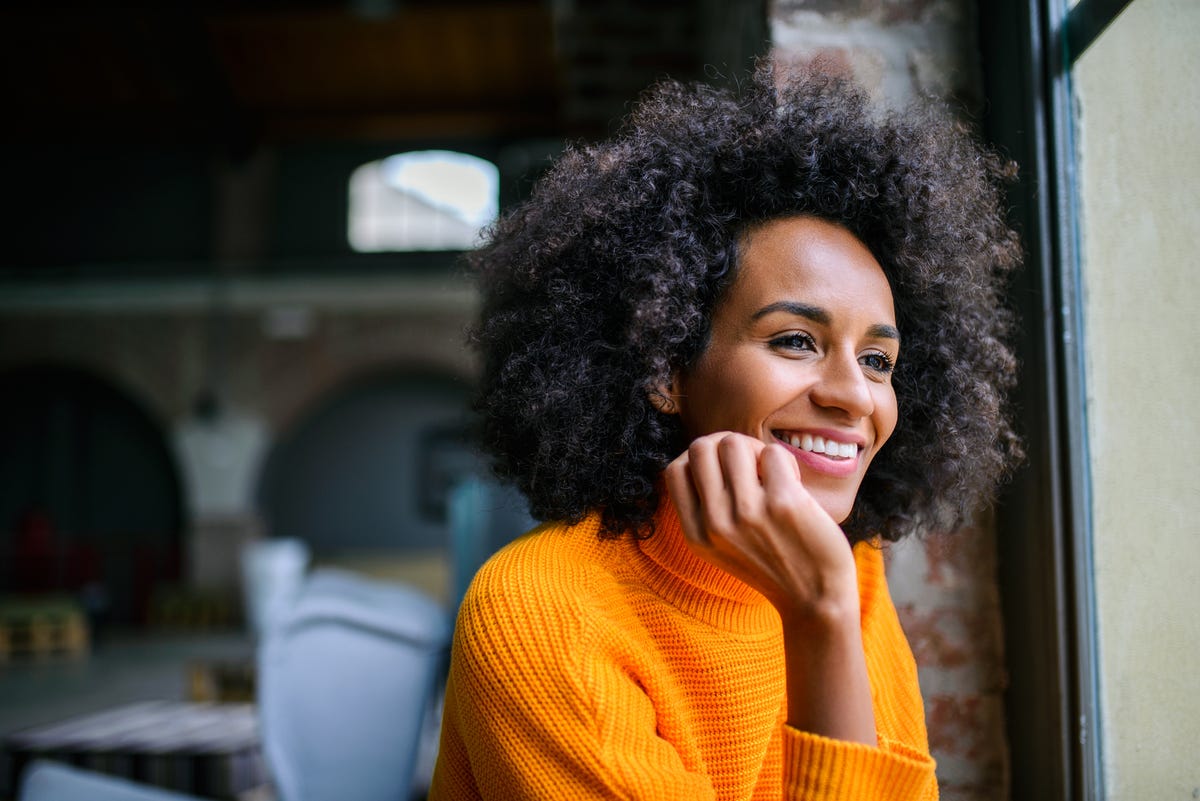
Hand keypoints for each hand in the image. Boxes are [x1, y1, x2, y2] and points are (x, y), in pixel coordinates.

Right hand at [662, 431, 876, 743]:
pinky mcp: (783, 504)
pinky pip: (773, 453)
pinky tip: (794, 483)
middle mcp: (715, 524)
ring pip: (734, 443)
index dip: (700, 459)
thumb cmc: (774, 564)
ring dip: (756, 450)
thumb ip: (706, 508)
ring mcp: (747, 513)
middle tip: (752, 465)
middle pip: (701, 448)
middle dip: (727, 445)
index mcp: (696, 535)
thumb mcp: (722, 547)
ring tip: (773, 474)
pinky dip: (785, 461)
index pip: (675, 470)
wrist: (816, 601)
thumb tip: (706, 449)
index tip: (725, 470)